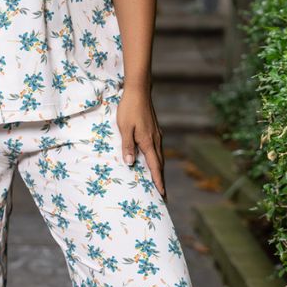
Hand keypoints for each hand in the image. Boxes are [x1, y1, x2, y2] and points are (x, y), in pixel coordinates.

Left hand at [115, 84, 166, 200]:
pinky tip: (154, 161)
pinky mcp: (155, 130)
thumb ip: (128, 146)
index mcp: (148, 142)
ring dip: (159, 170)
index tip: (162, 194)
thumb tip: (131, 163)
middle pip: (160, 164)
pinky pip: (158, 149)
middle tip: (163, 194)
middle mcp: (156, 140)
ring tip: (158, 181)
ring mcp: (157, 135)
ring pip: (160, 157)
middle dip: (161, 180)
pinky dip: (157, 160)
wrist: (138, 91)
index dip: (158, 181)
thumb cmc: (129, 109)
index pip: (155, 166)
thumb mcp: (124, 128)